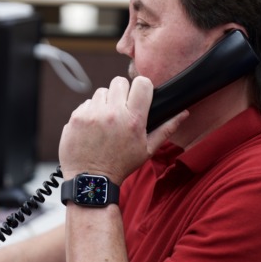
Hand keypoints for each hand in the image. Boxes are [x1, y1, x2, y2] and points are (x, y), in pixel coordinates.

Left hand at [58, 76, 187, 183]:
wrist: (92, 180)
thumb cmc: (121, 165)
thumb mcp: (148, 150)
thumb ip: (166, 129)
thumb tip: (184, 113)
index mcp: (133, 120)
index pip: (141, 83)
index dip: (142, 86)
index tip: (139, 95)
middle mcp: (112, 113)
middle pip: (119, 81)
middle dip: (121, 92)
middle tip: (121, 108)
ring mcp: (92, 114)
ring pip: (101, 92)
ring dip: (104, 102)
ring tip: (106, 121)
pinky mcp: (76, 118)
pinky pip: (86, 103)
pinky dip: (90, 112)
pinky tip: (93, 127)